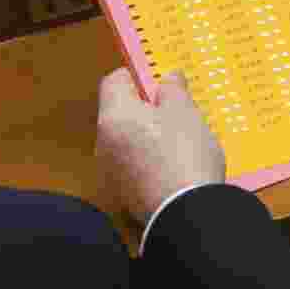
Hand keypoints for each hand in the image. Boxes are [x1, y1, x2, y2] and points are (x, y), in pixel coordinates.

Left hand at [95, 68, 225, 225]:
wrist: (184, 212)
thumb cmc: (184, 152)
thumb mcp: (186, 113)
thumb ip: (173, 90)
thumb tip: (168, 77)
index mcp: (115, 116)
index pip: (113, 81)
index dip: (136, 76)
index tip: (162, 82)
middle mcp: (104, 142)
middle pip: (120, 112)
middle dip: (146, 107)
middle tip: (178, 110)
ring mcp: (110, 170)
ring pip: (127, 139)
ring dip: (148, 134)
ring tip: (180, 139)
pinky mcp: (122, 193)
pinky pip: (133, 164)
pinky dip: (149, 158)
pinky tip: (174, 164)